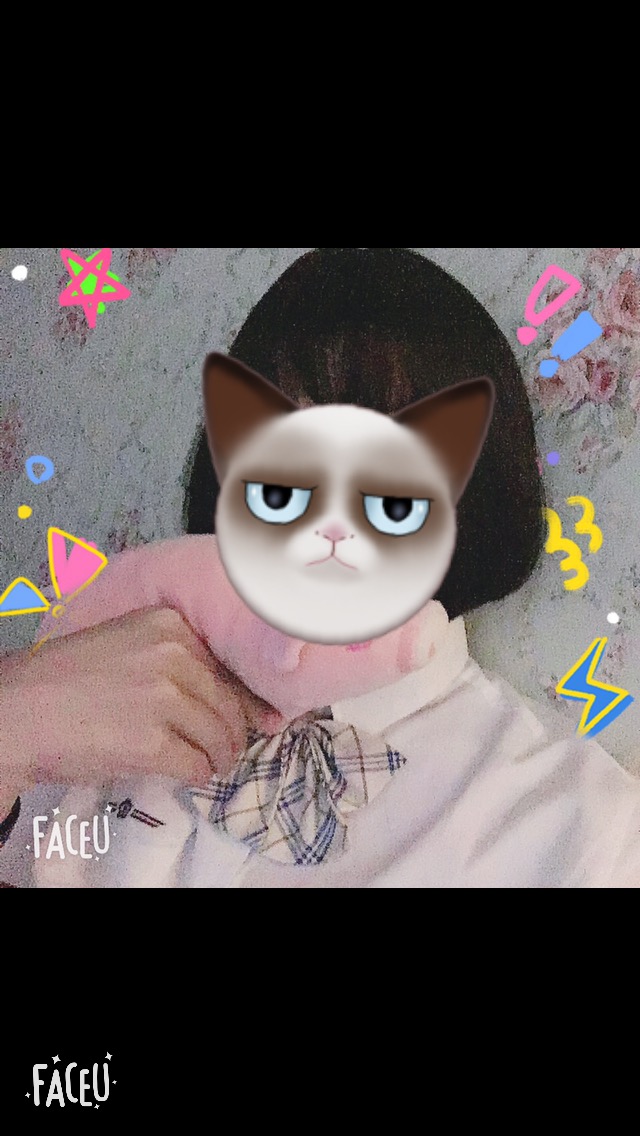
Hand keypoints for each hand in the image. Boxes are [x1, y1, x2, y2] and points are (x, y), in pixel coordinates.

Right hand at [0, 607, 284, 808]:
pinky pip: (197, 765)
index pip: (226, 667)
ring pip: (219, 737)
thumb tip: (231, 693)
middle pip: (228, 704)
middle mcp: (173, 656)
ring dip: (220, 757)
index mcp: (169, 625)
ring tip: (212, 765)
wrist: (19, 711)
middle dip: (234, 733)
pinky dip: (198, 775)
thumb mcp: (126, 643)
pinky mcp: (153, 743)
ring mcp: (164, 699)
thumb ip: (174, 658)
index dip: (241, 697)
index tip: (253, 714)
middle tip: (230, 750)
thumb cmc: (66, 680)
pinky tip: (189, 775)